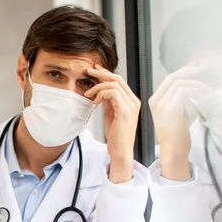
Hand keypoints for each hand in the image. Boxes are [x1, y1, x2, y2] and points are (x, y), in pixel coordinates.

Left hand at [85, 64, 140, 182]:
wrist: (121, 151)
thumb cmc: (116, 136)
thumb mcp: (111, 114)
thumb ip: (108, 102)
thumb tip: (100, 91)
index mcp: (131, 101)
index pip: (119, 81)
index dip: (106, 73)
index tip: (94, 70)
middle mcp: (134, 101)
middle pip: (117, 78)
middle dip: (101, 73)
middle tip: (88, 70)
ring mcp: (131, 105)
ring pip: (114, 84)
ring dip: (97, 86)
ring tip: (87, 94)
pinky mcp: (125, 110)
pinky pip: (112, 93)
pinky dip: (101, 94)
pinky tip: (94, 102)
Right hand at [148, 64, 211, 180]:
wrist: (173, 153)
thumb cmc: (176, 137)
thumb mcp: (176, 115)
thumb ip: (179, 101)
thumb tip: (193, 87)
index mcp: (156, 101)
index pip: (170, 79)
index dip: (185, 70)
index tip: (199, 68)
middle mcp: (156, 101)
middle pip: (174, 77)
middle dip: (192, 71)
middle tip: (207, 69)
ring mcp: (162, 105)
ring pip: (180, 83)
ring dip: (198, 84)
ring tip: (208, 91)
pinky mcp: (170, 110)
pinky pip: (185, 92)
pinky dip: (197, 92)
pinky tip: (204, 98)